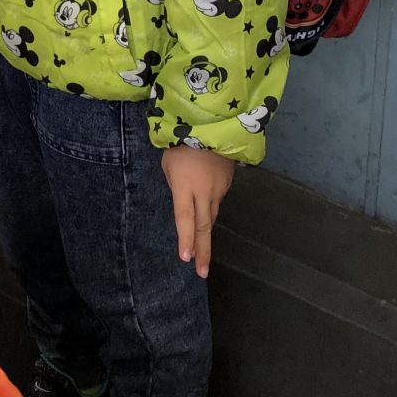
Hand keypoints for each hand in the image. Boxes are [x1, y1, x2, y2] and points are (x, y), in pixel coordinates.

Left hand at [161, 144, 235, 277]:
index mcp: (185, 187)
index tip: (187, 259)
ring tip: (201, 252)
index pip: (185, 219)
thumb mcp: (168, 164)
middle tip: (202, 273)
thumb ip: (176, 186)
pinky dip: (210, 209)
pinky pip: (217, 201)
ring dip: (205, 233)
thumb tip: (183, 202)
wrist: (213, 123)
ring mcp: (219, 188)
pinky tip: (205, 208)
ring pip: (211, 216)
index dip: (186, 240)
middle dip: (203, 251)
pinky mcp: (228, 183)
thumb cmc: (182, 143)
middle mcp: (204, 192)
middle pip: (204, 227)